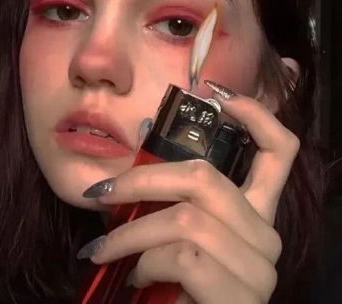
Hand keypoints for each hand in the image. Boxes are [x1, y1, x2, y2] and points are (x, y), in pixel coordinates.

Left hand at [78, 82, 299, 303]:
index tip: (219, 96)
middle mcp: (265, 232)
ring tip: (107, 249)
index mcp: (252, 209)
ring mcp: (259, 266)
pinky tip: (136, 276)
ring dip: (130, 234)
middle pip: (204, 179)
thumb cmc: (171, 275)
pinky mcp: (241, 296)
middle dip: (141, 181)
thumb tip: (142, 128)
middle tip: (102, 194)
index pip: (279, 150)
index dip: (257, 116)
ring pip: (185, 221)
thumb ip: (161, 185)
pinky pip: (182, 258)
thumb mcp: (167, 224)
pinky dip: (145, 263)